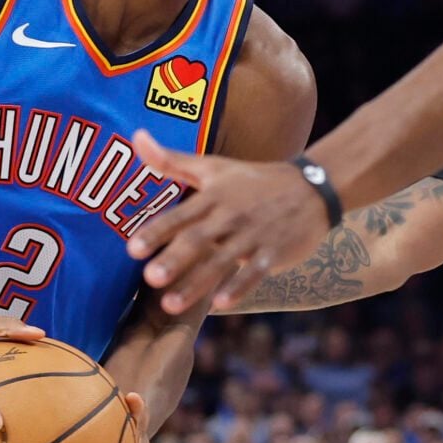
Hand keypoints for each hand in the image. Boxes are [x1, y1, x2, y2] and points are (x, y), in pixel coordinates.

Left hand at [124, 132, 330, 315]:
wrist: (310, 188)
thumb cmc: (252, 179)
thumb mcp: (213, 166)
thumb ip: (171, 160)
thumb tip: (135, 137)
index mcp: (213, 196)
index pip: (180, 215)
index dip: (156, 231)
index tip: (132, 249)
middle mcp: (231, 215)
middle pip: (198, 239)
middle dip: (174, 259)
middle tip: (149, 279)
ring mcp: (253, 235)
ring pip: (222, 261)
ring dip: (196, 284)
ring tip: (170, 306)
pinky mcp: (274, 252)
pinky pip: (255, 272)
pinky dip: (239, 287)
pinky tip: (220, 304)